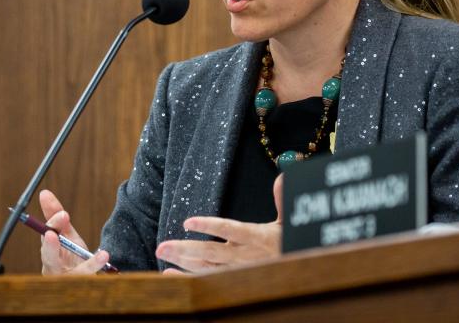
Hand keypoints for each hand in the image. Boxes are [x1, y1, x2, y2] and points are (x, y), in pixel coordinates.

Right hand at [38, 189, 110, 274]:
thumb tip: (44, 193)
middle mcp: (53, 267)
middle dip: (50, 245)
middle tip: (51, 234)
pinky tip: (104, 255)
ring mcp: (66, 278)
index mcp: (49, 252)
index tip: (62, 214)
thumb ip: (58, 219)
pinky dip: (94, 264)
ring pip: (69, 273)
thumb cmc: (70, 257)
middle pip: (49, 257)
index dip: (52, 225)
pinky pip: (87, 275)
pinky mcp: (80, 283)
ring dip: (78, 264)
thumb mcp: (67, 236)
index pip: (47, 236)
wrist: (82, 282)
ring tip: (78, 248)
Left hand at [155, 174, 283, 273]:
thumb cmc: (291, 245)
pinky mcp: (231, 280)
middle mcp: (243, 257)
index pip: (229, 230)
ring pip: (206, 267)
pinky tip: (169, 273)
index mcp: (256, 238)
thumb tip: (282, 178)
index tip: (188, 222)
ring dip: (182, 261)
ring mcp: (236, 271)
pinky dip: (186, 278)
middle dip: (185, 250)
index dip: (209, 226)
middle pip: (211, 252)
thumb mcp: (289, 223)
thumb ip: (283, 200)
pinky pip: (206, 281)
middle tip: (161, 245)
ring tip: (161, 252)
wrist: (298, 273)